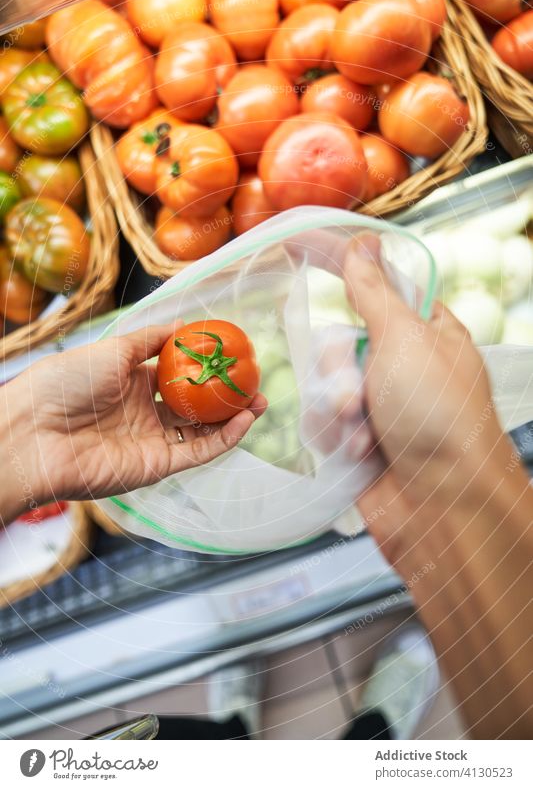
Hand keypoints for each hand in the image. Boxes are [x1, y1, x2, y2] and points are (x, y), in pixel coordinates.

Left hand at [1, 323, 266, 523]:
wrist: (35, 433)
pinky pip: (197, 451)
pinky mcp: (156, 465)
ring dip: (233, 417)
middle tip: (254, 383)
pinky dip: (223, 438)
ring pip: (202, 430)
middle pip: (196, 405)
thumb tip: (182, 324)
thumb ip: (150, 340)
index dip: (206, 368)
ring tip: (259, 400)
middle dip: (227, 396)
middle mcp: (144, 412)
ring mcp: (151, 440)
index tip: (233, 356)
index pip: (178, 375)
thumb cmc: (65, 383)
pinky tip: (244, 421)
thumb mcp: (112, 349)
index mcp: (131, 382)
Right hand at [343, 233, 515, 564]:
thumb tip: (363, 243)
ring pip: (326, 382)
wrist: (443, 507)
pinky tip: (356, 453)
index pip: (374, 282)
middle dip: (339, 371)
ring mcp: (381, 403)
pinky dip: (334, 436)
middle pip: (340, 339)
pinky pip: (322, 420)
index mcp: (426, 330)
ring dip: (337, 408)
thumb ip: (373, 293)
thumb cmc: (437, 416)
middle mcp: (402, 364)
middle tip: (356, 396)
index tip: (296, 239)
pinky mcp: (360, 439)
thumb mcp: (404, 340)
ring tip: (361, 434)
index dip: (337, 262)